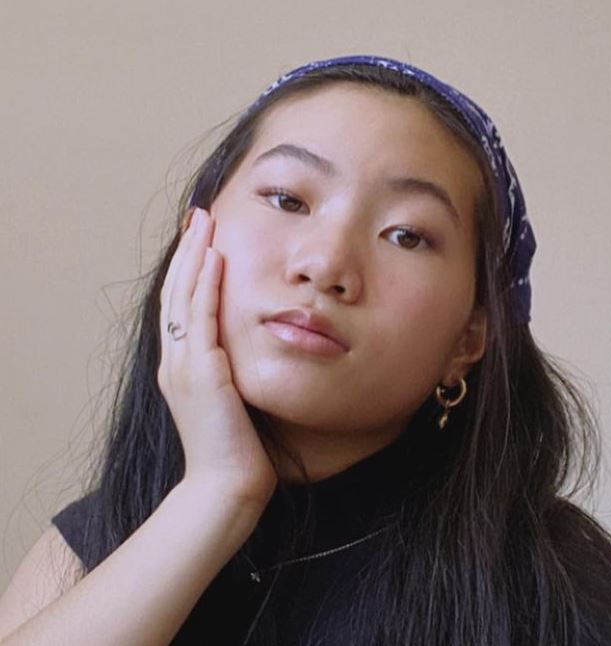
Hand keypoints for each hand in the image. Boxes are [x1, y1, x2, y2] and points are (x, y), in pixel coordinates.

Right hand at [158, 207, 277, 507]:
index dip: (188, 270)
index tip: (200, 241)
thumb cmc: (236, 447)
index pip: (180, 306)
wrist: (227, 485)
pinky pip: (201, 317)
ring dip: (193, 257)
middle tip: (199, 217)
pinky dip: (205, 285)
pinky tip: (213, 258)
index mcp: (181, 367)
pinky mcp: (201, 372)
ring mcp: (183, 365)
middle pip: (176, 292)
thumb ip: (229, 372)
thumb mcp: (229, 401)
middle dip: (187, 252)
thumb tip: (243, 352)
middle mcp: (175, 361)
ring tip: (204, 223)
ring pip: (183, 297)